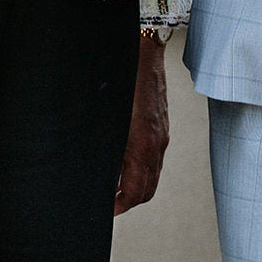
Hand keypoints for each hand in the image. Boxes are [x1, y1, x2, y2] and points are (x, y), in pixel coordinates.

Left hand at [115, 34, 169, 213]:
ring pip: (154, 175)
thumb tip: (98, 172)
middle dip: (129, 201)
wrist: (144, 52)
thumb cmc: (121, 80)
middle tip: (109, 203)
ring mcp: (162, 135)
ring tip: (114, 186)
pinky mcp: (162, 125)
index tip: (106, 210)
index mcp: (141, 145)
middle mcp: (156, 144)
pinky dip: (143, 170)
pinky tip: (125, 162)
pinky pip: (156, 158)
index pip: (135, 192)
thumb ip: (105, 148)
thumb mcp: (107, 119)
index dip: (120, 207)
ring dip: (137, 186)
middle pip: (148, 190)